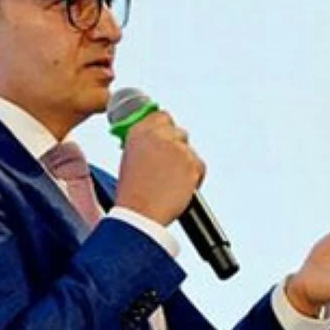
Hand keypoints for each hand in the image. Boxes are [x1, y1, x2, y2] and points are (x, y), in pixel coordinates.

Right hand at [113, 107, 205, 223]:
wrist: (140, 213)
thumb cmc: (133, 193)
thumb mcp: (130, 159)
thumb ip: (145, 144)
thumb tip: (158, 143)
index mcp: (139, 131)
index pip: (162, 116)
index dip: (166, 130)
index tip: (167, 140)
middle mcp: (158, 134)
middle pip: (180, 133)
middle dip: (178, 148)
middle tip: (171, 168)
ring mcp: (177, 147)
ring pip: (190, 151)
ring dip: (186, 164)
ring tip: (171, 184)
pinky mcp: (192, 162)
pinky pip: (200, 166)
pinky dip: (195, 178)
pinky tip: (180, 189)